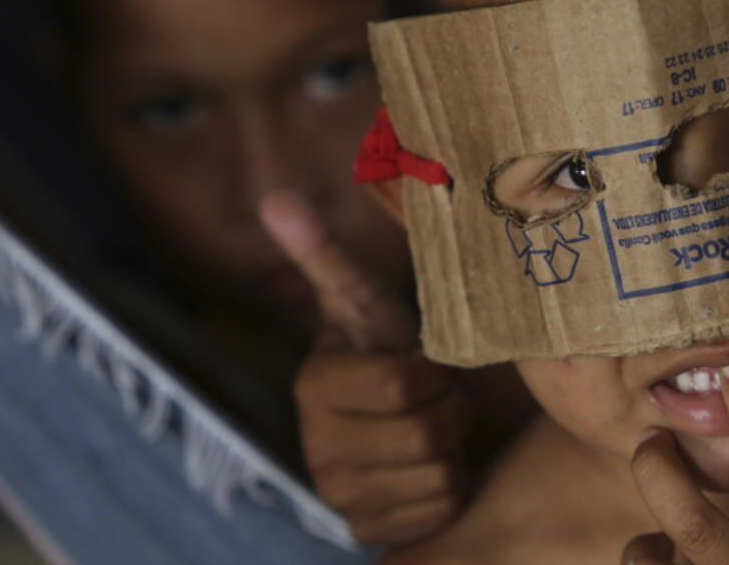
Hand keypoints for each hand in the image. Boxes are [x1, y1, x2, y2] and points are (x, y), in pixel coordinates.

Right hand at [260, 193, 469, 545]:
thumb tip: (275, 198)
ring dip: (454, 448)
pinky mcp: (366, 530)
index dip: (436, 372)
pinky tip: (431, 464)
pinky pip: (435, 513)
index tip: (435, 363)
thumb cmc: (390, 348)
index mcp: (315, 385)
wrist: (404, 415)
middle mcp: (316, 448)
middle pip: (422, 433)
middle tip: (445, 395)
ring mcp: (339, 496)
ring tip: (437, 426)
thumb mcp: (366, 302)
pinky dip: (450, 489)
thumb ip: (323, 254)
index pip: (401, 383)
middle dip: (450, 409)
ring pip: (435, 477)